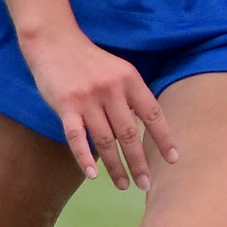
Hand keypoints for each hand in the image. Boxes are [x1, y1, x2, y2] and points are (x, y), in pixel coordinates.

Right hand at [19, 26, 176, 188]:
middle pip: (129, 133)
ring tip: (123, 185)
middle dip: (139, 162)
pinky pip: (77, 137)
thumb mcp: (118, 71)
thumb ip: (130, 97)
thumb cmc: (89, 61)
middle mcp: (112, 90)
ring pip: (106, 140)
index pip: (153, 114)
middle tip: (145, 183)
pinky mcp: (65, 106)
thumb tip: (143, 130)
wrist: (54, 42)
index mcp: (130, 79)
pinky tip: (92, 175)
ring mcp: (88, 99)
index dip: (164, 138)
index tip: (173, 159)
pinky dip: (84, 158)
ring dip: (115, 166)